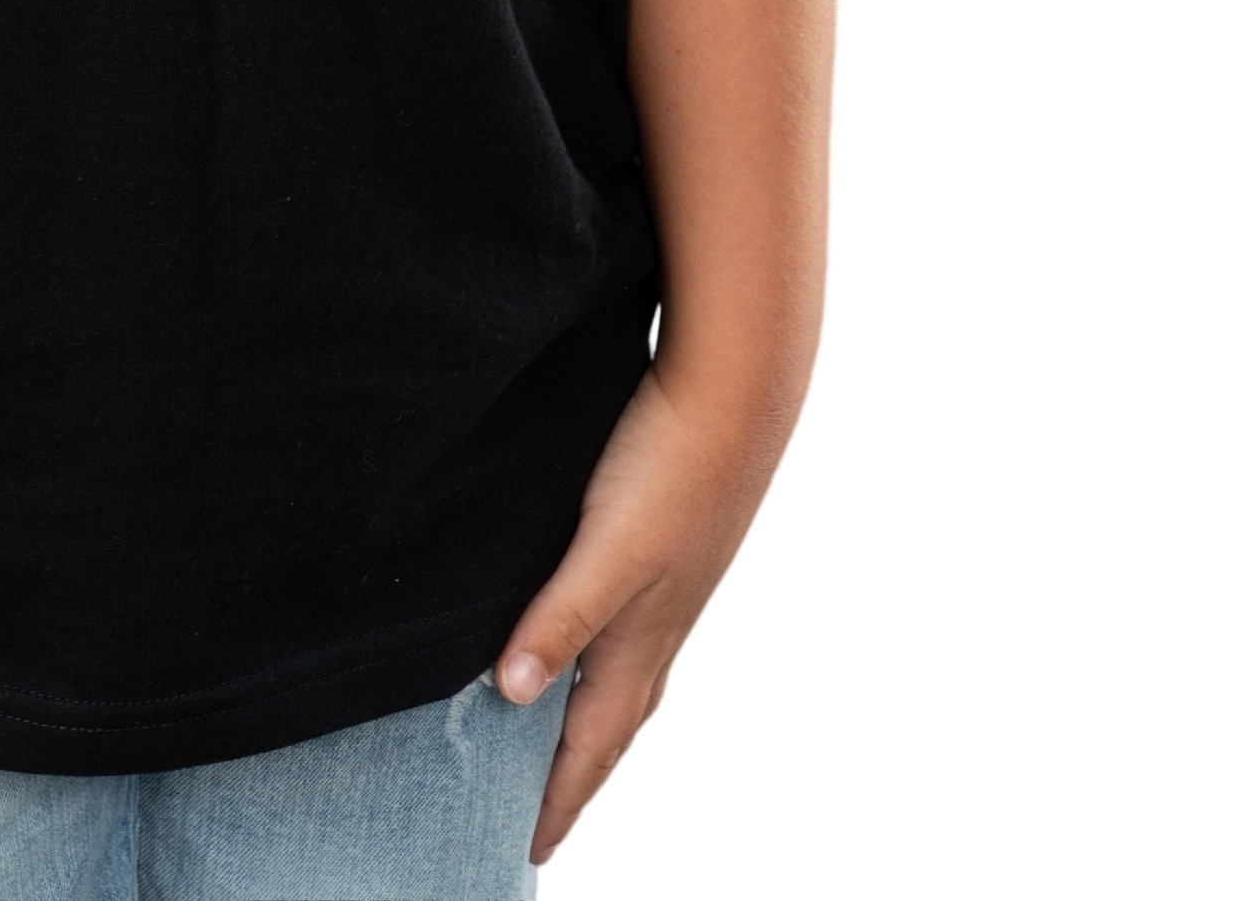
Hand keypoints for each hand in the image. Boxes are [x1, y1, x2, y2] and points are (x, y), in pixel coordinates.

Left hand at [493, 362, 797, 870]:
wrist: (738, 395)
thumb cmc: (670, 466)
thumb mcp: (603, 548)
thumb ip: (557, 618)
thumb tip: (510, 694)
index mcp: (637, 644)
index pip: (586, 750)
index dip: (554, 804)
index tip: (527, 856)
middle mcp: (658, 634)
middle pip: (610, 736)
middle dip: (577, 788)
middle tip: (546, 832)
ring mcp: (671, 599)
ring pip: (626, 692)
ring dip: (594, 736)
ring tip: (570, 762)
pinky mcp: (672, 560)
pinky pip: (636, 647)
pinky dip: (612, 677)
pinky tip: (603, 655)